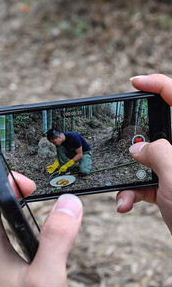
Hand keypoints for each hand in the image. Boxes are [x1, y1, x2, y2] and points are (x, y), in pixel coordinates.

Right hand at [116, 74, 171, 232]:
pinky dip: (136, 191)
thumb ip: (155, 152)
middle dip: (137, 143)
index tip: (135, 83)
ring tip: (123, 191)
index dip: (158, 84)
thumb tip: (138, 149)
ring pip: (153, 160)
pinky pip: (152, 181)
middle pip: (162, 132)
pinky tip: (127, 202)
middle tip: (123, 148)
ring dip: (131, 175)